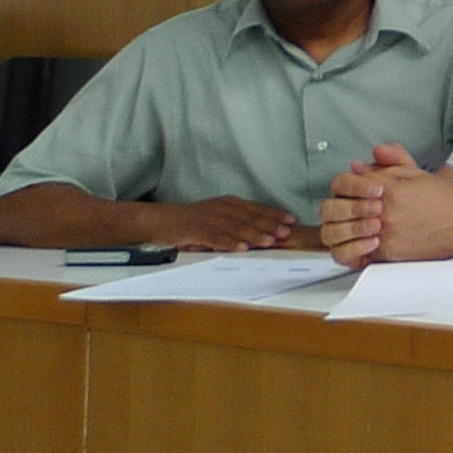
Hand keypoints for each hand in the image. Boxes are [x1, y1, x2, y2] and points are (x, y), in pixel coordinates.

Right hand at [152, 197, 302, 251]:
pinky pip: (216, 237)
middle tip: (287, 232)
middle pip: (250, 217)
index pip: (257, 209)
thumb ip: (237, 222)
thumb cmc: (191, 221)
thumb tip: (262, 232)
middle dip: (270, 225)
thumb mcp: (217, 216)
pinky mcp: (196, 230)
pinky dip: (229, 243)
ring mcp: (209, 219)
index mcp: (229, 204)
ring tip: (270, 241)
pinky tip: (241, 248)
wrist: (160, 220)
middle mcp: (222, 208)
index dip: (275, 214)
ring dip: (254, 234)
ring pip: (236, 227)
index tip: (292, 221)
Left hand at [318, 144, 452, 268]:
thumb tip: (359, 164)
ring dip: (340, 228)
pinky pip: (354, 253)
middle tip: (347, 207)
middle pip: (335, 209)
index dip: (344, 185)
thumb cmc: (444, 198)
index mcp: (389, 187)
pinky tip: (361, 240)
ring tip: (351, 225)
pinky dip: (352, 247)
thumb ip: (388, 162)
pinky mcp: (388, 255)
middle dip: (337, 207)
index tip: (352, 188)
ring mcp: (384, 235)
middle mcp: (384, 212)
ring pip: (339, 233)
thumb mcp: (416, 171)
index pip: (344, 183)